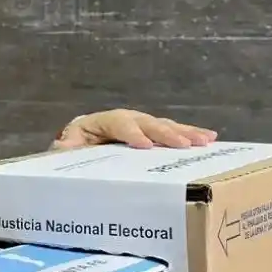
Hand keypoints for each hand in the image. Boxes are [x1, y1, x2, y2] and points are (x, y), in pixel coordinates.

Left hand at [52, 109, 217, 149]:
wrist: (75, 145)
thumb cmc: (70, 151)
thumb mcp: (62, 152)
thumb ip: (64, 150)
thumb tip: (61, 147)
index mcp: (99, 122)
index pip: (117, 123)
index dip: (131, 133)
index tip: (145, 146)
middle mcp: (123, 119)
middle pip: (146, 122)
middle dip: (165, 133)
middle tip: (184, 145)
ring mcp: (138, 124)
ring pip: (163, 124)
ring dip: (185, 132)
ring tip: (205, 140)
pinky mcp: (150, 133)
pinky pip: (171, 132)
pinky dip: (190, 135)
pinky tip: (210, 138)